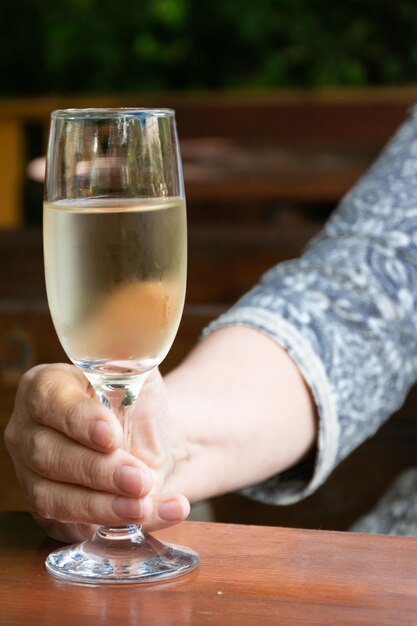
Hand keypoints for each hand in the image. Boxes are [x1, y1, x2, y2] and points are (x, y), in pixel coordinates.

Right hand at [4, 363, 190, 542]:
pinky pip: (76, 529)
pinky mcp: (52, 513)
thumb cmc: (137, 401)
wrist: (149, 440)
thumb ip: (130, 364)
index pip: (50, 402)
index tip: (111, 435)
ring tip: (144, 505)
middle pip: (49, 456)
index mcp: (45, 388)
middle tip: (139, 478)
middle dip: (97, 471)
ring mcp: (33, 476)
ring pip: (54, 499)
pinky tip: (159, 513)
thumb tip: (132, 358)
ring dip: (102, 506)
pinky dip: (119, 526)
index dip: (78, 420)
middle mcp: (29, 432)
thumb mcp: (136, 372)